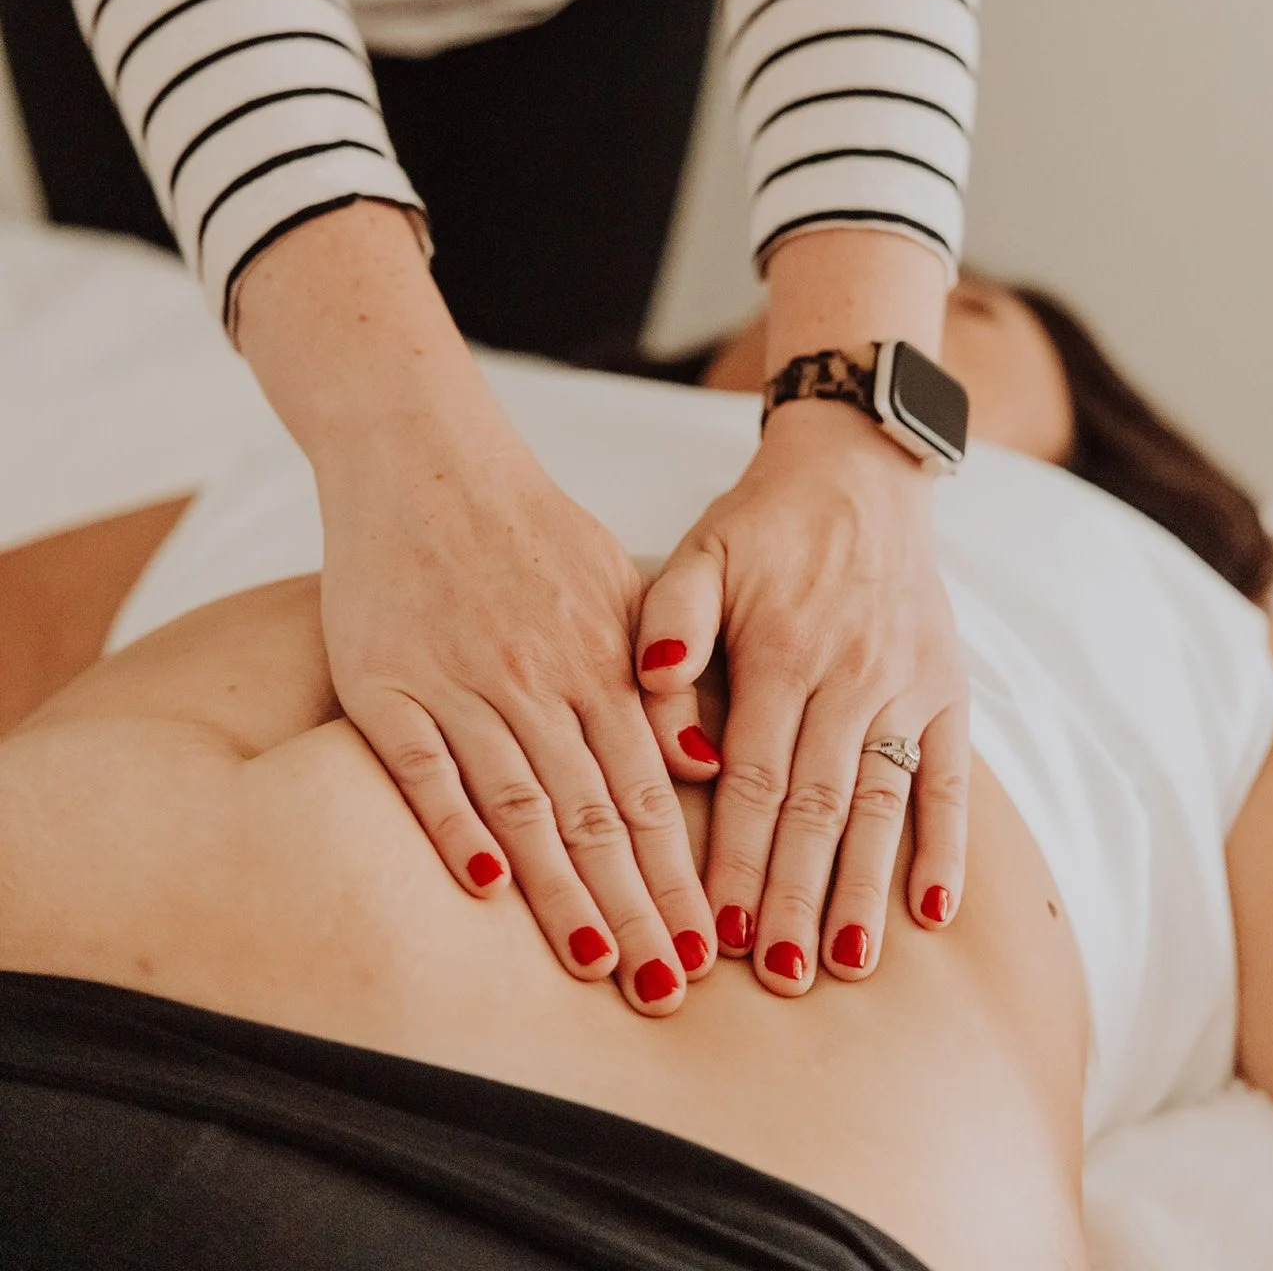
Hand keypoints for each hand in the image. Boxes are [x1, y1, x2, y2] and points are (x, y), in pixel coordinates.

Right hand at [232, 201, 713, 1017]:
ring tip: (595, 963)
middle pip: (597, 813)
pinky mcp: (388, 686)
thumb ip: (658, 674)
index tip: (710, 947)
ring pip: (523, 802)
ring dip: (562, 890)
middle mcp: (541, 679)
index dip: (679, 873)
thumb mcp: (616, 585)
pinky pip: (426, 767)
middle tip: (668, 987)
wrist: (422, 460)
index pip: (650, 791)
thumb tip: (704, 762)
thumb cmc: (527, 532)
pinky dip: (455, 825)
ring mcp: (462, 683)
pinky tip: (485, 885)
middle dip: (637, 908)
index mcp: (601, 662)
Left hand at [637, 398, 968, 994]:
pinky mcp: (947, 689)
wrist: (860, 472)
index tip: (715, 927)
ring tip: (846, 964)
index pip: (751, 775)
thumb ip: (670, 620)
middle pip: (816, 805)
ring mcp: (906, 687)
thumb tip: (650, 680)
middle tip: (777, 974)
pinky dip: (944, 845)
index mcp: (778, 649)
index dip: (733, 854)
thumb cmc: (763, 527)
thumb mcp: (700, 552)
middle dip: (793, 894)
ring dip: (864, 889)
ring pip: (882, 804)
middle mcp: (847, 675)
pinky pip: (950, 778)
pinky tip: (931, 909)